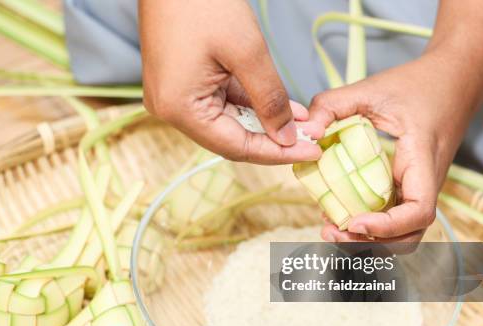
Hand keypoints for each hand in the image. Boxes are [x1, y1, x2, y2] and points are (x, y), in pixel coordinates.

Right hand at [138, 0, 320, 163]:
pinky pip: (219, 103)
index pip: (235, 147)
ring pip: (227, 122)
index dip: (275, 153)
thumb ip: (269, 100)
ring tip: (298, 120)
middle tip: (309, 137)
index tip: (311, 152)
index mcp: (179, 108)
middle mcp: (171, 110)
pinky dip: (248, 104)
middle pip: (230, 138)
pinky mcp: (181, 84)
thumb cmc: (203, 3)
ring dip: (263, 121)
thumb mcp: (247, 53)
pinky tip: (277, 104)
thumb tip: (287, 138)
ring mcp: (173, 97)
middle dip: (271, 138)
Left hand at [310, 52, 475, 242]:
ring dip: (367, 239)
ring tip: (329, 227)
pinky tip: (337, 212)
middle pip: (409, 235)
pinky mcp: (405, 187)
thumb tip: (307, 133)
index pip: (418, 212)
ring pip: (400, 232)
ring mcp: (415, 188)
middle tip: (330, 231)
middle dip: (371, 243)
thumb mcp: (371, 88)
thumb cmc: (415, 84)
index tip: (355, 222)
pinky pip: (389, 215)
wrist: (450, 79)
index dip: (388, 227)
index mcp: (422, 163)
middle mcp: (423, 184)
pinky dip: (366, 223)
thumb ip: (332, 105)